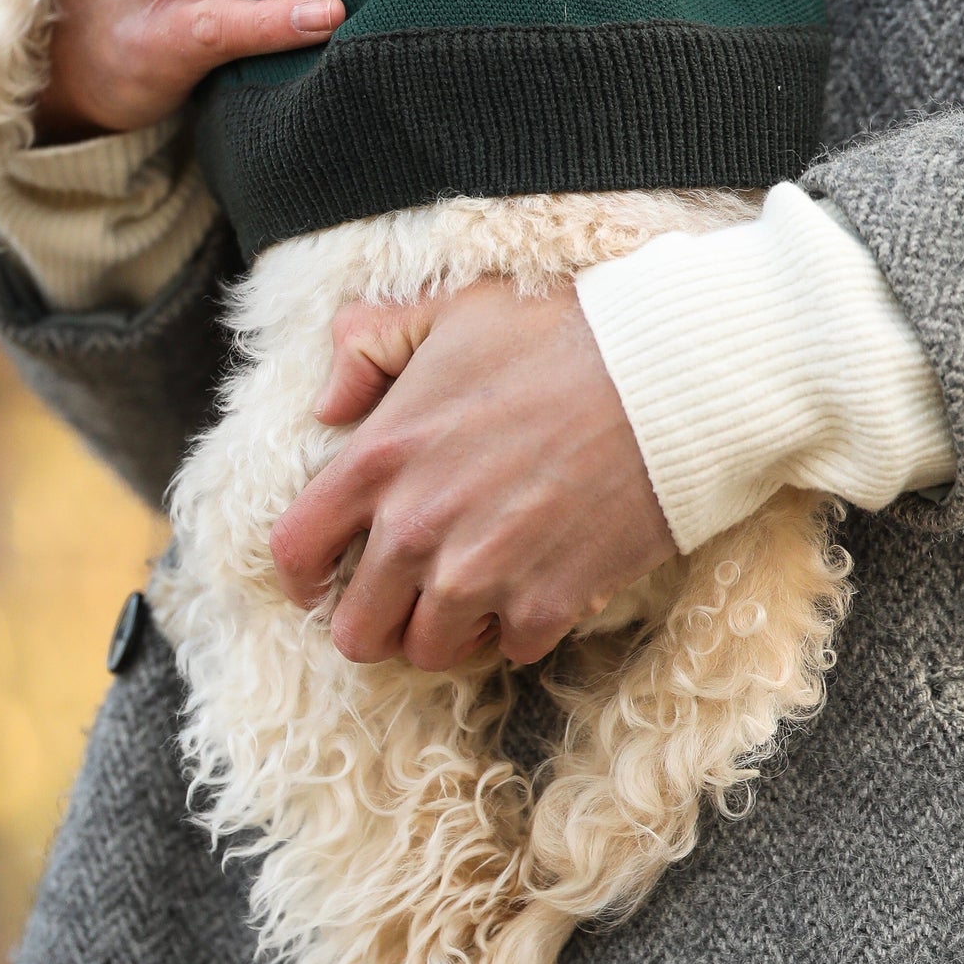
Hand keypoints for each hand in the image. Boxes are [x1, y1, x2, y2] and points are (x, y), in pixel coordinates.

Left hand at [269, 280, 676, 668]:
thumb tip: (329, 403)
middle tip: (407, 595)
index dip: (303, 575)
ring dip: (446, 627)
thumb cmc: (558, 332)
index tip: (324, 578)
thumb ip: (370, 344)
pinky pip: (509, 650)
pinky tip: (539, 577)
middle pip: (355, 631)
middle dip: (375, 618)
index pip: (295, 551)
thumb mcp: (449, 311)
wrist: (668, 373)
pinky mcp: (547, 603)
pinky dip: (519, 626)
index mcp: (379, 457)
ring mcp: (480, 574)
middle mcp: (415, 528)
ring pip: (428, 652)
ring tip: (476, 586)